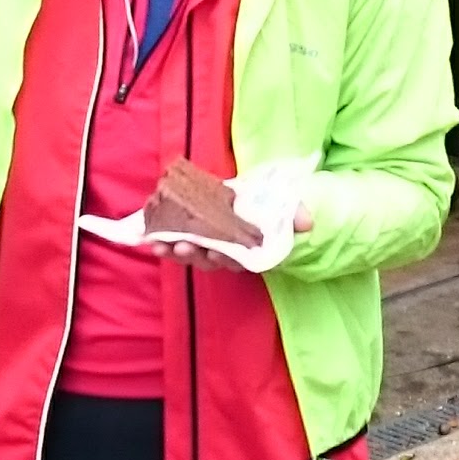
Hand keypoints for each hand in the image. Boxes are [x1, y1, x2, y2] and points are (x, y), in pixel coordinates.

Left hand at [163, 203, 306, 272]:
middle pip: (211, 260)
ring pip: (193, 255)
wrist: (264, 200)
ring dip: (175, 251)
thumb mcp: (290, 208)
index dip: (226, 256)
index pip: (239, 259)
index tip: (216, 250)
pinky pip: (180, 243)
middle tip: (182, 244)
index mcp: (251, 249)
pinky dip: (166, 243)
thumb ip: (297, 215)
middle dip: (195, 253)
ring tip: (160, 245)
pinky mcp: (197, 235)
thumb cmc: (275, 207)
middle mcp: (230, 252)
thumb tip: (307, 223)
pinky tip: (152, 238)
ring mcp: (211, 245)